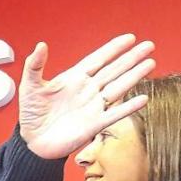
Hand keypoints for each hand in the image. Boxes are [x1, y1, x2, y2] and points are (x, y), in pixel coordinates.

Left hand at [19, 34, 155, 158]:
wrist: (34, 142)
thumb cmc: (31, 114)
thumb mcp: (30, 87)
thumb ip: (34, 66)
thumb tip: (40, 45)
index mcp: (74, 78)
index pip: (98, 59)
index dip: (113, 48)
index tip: (129, 38)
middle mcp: (88, 90)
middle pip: (114, 70)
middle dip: (131, 58)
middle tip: (149, 46)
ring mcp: (93, 107)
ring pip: (118, 88)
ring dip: (134, 76)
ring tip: (151, 63)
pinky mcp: (94, 125)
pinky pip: (115, 114)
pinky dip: (129, 107)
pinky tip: (143, 98)